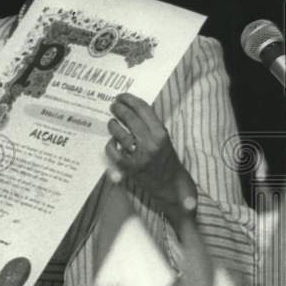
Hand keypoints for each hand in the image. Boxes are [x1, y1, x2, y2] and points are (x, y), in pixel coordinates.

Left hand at [105, 93, 197, 223]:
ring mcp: (140, 156)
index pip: (143, 109)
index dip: (130, 100)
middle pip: (130, 118)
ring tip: (111, 122)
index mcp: (162, 134)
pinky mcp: (130, 169)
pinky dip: (110, 145)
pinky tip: (112, 142)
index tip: (122, 96)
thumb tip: (133, 109)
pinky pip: (114, 152)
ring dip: (113, 125)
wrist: (174, 189)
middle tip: (113, 105)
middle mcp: (151, 143)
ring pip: (120, 134)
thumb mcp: (165, 140)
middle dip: (119, 109)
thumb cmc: (169, 162)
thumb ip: (151, 127)